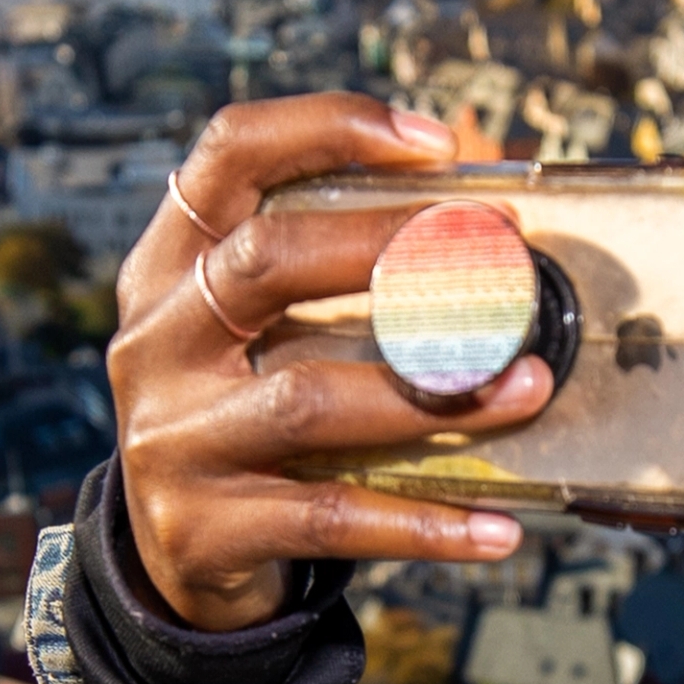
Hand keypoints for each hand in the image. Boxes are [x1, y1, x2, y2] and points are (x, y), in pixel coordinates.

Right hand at [107, 93, 549, 631]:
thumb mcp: (264, 333)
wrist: (181, 556)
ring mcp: (170, 436)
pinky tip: (497, 529)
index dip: (327, 127)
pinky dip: (423, 523)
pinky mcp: (203, 526)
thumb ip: (336, 273)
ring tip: (527, 386)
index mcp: (171, 268)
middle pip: (265, 261)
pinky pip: (330, 517)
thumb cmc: (252, 418)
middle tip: (498, 258)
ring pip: (307, 398)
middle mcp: (155, 341)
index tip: (435, 145)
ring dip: (432, 393)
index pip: (229, 155)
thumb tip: (488, 225)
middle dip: (390, 248)